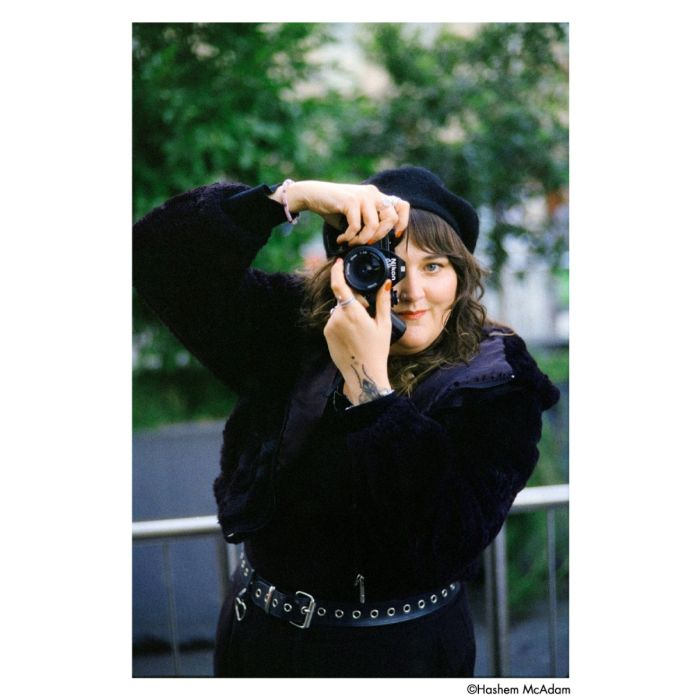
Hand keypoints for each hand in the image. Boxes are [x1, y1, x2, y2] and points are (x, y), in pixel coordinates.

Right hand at [271, 180, 409, 245]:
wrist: (313, 195)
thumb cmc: (335, 209)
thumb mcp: (356, 217)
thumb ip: (368, 226)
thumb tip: (376, 246)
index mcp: (378, 196)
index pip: (403, 206)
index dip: (402, 223)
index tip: (394, 236)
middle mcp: (374, 193)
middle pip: (392, 218)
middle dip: (380, 236)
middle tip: (367, 243)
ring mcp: (363, 195)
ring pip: (374, 225)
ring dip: (361, 239)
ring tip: (350, 242)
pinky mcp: (350, 200)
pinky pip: (356, 226)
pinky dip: (349, 237)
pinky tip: (341, 239)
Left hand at [323, 258, 392, 404]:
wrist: (362, 373)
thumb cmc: (376, 350)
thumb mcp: (384, 324)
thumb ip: (383, 301)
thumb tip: (386, 282)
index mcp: (352, 312)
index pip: (339, 286)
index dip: (337, 271)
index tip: (338, 263)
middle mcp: (337, 317)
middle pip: (343, 299)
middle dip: (354, 301)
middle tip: (367, 314)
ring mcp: (329, 327)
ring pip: (339, 311)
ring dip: (348, 313)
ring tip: (361, 330)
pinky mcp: (326, 335)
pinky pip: (334, 322)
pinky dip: (343, 323)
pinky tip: (353, 336)